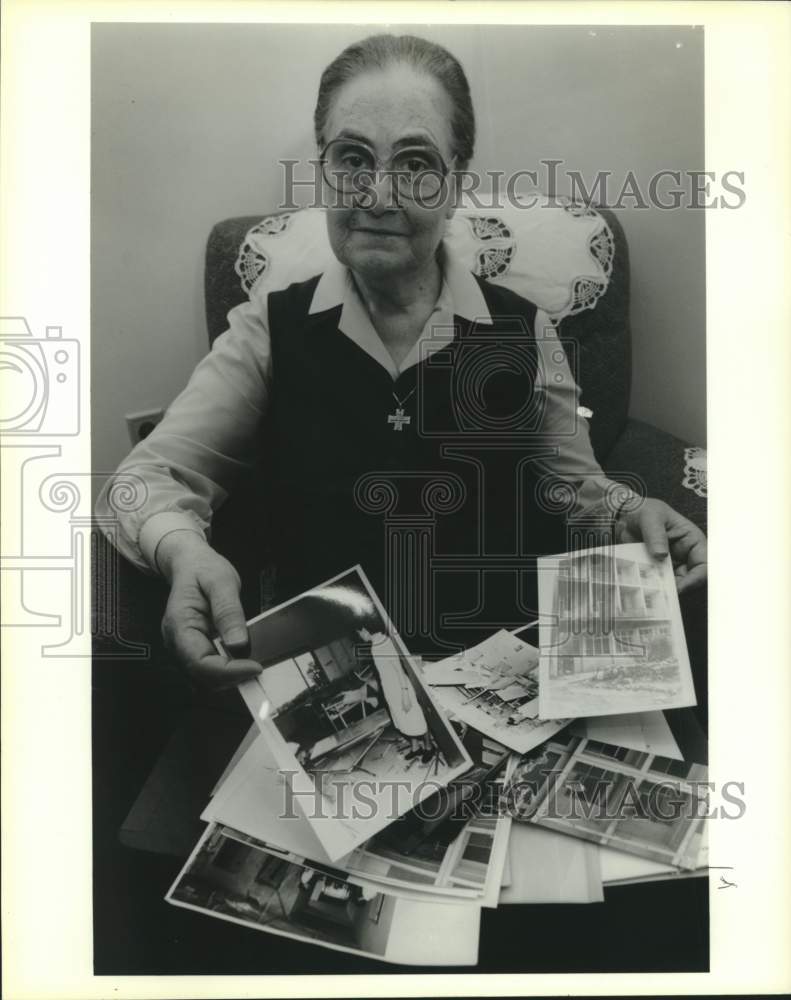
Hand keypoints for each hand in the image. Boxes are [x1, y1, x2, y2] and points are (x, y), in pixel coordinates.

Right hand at [157, 530, 262, 688]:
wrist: (191, 563)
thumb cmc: (203, 569)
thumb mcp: (221, 582)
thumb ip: (228, 612)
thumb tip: (238, 644)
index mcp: (179, 624)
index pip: (199, 663)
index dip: (228, 672)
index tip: (255, 667)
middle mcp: (176, 642)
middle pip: (201, 677)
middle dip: (231, 677)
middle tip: (258, 667)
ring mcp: (182, 648)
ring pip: (203, 679)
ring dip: (228, 677)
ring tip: (251, 664)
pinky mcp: (192, 649)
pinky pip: (207, 670)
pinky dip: (225, 670)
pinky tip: (241, 661)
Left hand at [616, 497, 706, 593]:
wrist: (624, 517)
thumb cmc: (644, 511)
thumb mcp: (650, 517)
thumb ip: (656, 534)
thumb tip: (661, 555)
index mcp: (693, 541)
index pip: (704, 564)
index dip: (696, 578)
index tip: (679, 587)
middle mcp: (686, 556)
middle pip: (691, 580)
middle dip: (678, 588)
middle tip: (662, 594)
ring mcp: (671, 565)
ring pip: (674, 584)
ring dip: (664, 589)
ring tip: (651, 592)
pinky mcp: (657, 570)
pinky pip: (659, 583)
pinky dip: (653, 586)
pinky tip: (643, 587)